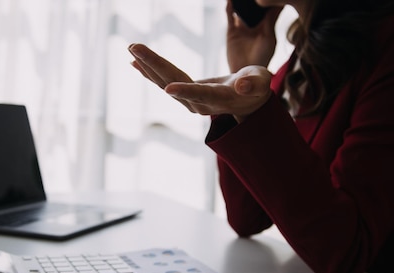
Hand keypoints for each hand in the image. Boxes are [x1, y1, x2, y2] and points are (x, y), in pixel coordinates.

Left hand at [129, 43, 271, 122]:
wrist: (248, 101)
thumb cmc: (257, 87)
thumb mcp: (261, 82)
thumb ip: (254, 83)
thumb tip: (242, 85)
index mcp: (220, 99)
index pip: (202, 94)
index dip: (187, 90)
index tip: (169, 88)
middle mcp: (200, 103)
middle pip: (175, 83)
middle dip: (155, 65)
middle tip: (136, 48)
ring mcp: (190, 100)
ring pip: (166, 81)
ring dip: (148, 65)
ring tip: (132, 49)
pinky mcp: (184, 94)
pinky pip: (165, 81)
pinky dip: (149, 71)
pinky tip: (134, 61)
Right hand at [226, 0, 282, 71]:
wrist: (247, 72)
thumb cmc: (262, 58)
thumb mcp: (269, 37)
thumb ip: (270, 20)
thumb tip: (279, 4)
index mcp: (266, 24)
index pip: (267, 7)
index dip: (266, 1)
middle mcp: (254, 24)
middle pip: (253, 6)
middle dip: (253, 0)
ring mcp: (242, 27)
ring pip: (241, 9)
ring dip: (241, 2)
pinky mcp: (232, 31)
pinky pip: (230, 16)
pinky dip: (229, 7)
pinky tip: (230, 0)